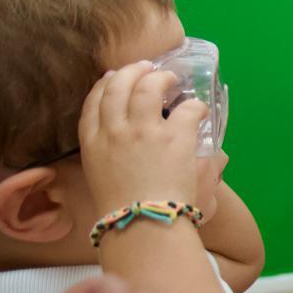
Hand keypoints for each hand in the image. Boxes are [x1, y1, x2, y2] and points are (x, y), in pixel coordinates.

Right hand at [79, 61, 208, 213]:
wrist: (142, 224)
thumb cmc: (125, 210)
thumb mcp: (101, 178)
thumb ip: (107, 155)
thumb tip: (121, 144)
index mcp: (93, 143)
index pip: (93, 102)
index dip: (104, 85)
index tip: (114, 78)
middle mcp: (115, 131)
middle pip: (118, 86)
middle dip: (132, 71)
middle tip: (146, 67)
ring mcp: (144, 131)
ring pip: (149, 87)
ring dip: (162, 78)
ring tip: (173, 80)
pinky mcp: (174, 137)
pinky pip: (188, 109)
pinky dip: (195, 106)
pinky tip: (199, 109)